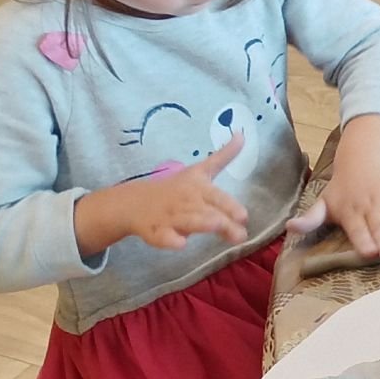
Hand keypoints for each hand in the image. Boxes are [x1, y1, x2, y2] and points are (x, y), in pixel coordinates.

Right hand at [110, 134, 249, 252]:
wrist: (135, 201)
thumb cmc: (176, 188)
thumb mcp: (200, 170)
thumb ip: (223, 157)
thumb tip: (243, 135)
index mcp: (199, 188)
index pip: (217, 198)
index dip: (230, 206)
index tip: (244, 216)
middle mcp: (187, 202)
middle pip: (206, 212)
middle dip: (221, 221)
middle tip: (239, 233)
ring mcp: (170, 217)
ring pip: (187, 222)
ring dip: (201, 223)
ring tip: (215, 225)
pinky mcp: (155, 231)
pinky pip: (162, 237)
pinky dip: (169, 240)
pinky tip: (179, 244)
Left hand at [290, 115, 379, 260]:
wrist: (361, 158)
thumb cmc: (342, 189)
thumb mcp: (323, 203)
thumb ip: (309, 219)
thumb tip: (289, 227)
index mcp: (349, 210)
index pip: (357, 229)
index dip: (363, 240)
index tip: (368, 253)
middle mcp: (369, 204)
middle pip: (377, 225)